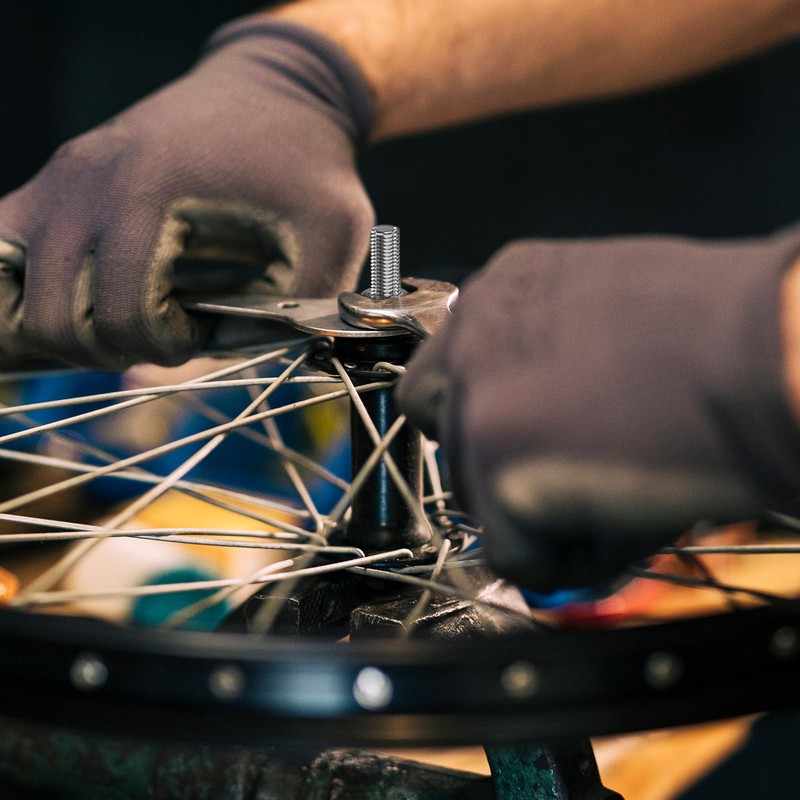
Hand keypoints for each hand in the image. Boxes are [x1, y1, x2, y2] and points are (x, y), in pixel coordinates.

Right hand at [0, 16, 373, 368]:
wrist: (274, 89)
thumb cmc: (306, 162)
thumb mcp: (334, 233)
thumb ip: (305, 306)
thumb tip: (256, 361)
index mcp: (150, 193)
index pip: (123, 314)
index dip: (167, 346)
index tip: (204, 332)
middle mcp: (86, 184)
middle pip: (54, 318)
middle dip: (115, 347)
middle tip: (166, 334)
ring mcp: (60, 179)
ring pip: (11, 294)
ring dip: (69, 330)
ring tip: (126, 319)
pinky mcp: (54, 182)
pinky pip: (1, 252)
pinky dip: (28, 295)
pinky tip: (86, 300)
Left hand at [397, 229, 799, 591]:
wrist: (770, 352)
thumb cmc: (723, 333)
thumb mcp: (611, 316)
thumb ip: (552, 363)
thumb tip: (539, 423)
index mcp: (504, 289)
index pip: (445, 373)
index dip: (481, 422)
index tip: (519, 450)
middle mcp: (474, 332)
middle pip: (451, 438)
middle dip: (503, 475)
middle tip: (573, 488)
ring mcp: (477, 397)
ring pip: (478, 498)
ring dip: (542, 517)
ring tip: (625, 496)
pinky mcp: (497, 464)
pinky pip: (511, 552)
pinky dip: (564, 562)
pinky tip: (626, 525)